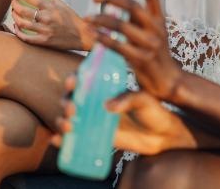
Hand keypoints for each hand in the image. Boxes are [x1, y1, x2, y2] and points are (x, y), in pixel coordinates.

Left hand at [9, 0, 93, 50]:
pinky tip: (16, 28)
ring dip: (15, 18)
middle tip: (13, 4)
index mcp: (51, 8)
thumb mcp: (64, 6)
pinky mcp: (44, 41)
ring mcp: (45, 30)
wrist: (82, 36)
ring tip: (13, 14)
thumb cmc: (73, 20)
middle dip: (15, 6)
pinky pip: (26, 38)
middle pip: (24, 11)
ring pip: (22, 24)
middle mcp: (47, 18)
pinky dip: (18, 32)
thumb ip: (53, 0)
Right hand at [52, 75, 193, 154]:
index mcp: (107, 87)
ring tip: (68, 125)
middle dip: (66, 101)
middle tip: (72, 108)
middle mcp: (96, 102)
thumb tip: (109, 106)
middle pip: (72, 98)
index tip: (73, 81)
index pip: (85, 79)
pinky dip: (61, 139)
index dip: (74, 79)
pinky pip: (74, 138)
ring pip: (68, 118)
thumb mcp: (144, 100)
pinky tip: (57, 140)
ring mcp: (94, 120)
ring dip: (60, 120)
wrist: (162, 135)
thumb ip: (129, 99)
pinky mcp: (95, 137)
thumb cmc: (154, 111)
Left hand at [88, 0, 183, 101]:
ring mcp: (149, 44)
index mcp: (160, 19)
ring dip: (101, 19)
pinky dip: (102, 38)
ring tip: (87, 18)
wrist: (168, 81)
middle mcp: (157, 28)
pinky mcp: (140, 59)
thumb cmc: (154, 53)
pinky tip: (92, 34)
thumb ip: (136, 17)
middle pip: (133, 6)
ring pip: (121, 25)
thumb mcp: (150, 31)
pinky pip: (117, 45)